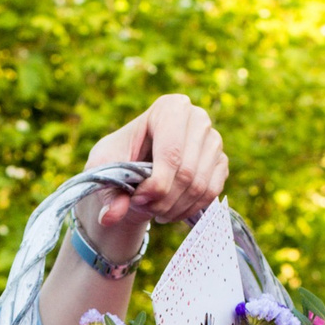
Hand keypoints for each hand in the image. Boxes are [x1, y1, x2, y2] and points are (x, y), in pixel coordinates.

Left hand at [83, 94, 226, 265]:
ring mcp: (213, 140)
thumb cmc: (119, 159)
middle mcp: (198, 119)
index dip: (156, 185)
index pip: (171, 153)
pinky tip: (170, 212)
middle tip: (143, 208)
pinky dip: (188, 209)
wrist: (135, 169)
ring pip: (199, 186)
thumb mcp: (103, 168)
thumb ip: (108, 192)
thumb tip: (111, 217)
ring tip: (154, 211)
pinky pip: (211, 193)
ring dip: (174, 208)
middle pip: (187, 173)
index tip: (136, 199)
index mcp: (170, 107)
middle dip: (162, 200)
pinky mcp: (221, 162)